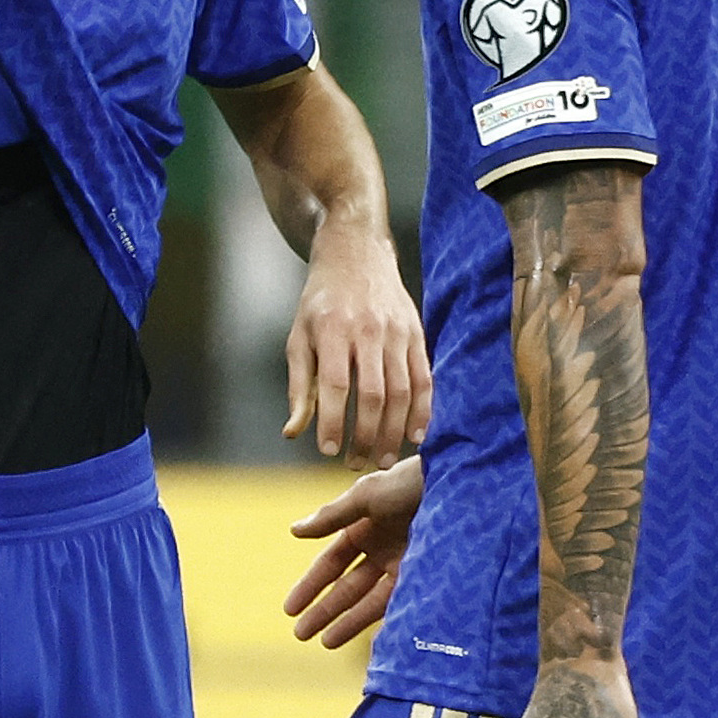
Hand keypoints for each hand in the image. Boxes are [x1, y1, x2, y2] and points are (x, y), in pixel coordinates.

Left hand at [282, 215, 431, 463]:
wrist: (356, 253)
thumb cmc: (321, 302)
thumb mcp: (299, 337)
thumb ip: (299, 386)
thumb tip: (293, 433)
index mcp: (333, 330)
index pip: (334, 384)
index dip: (332, 420)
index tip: (327, 449)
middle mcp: (368, 330)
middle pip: (372, 393)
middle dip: (365, 435)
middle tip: (355, 463)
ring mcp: (396, 331)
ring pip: (401, 390)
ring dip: (393, 430)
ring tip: (382, 458)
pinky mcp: (416, 333)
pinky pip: (423, 378)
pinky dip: (422, 410)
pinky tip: (415, 435)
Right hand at [284, 455, 424, 648]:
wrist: (461, 484)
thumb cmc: (411, 481)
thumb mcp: (366, 495)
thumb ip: (331, 517)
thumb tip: (294, 531)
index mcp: (363, 527)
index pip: (330, 563)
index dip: (309, 586)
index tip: (289, 608)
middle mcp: (382, 549)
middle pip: (346, 587)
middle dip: (323, 610)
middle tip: (300, 635)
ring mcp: (403, 564)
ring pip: (368, 600)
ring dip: (346, 621)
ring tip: (324, 643)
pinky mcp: (425, 577)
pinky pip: (399, 604)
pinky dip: (382, 621)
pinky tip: (366, 641)